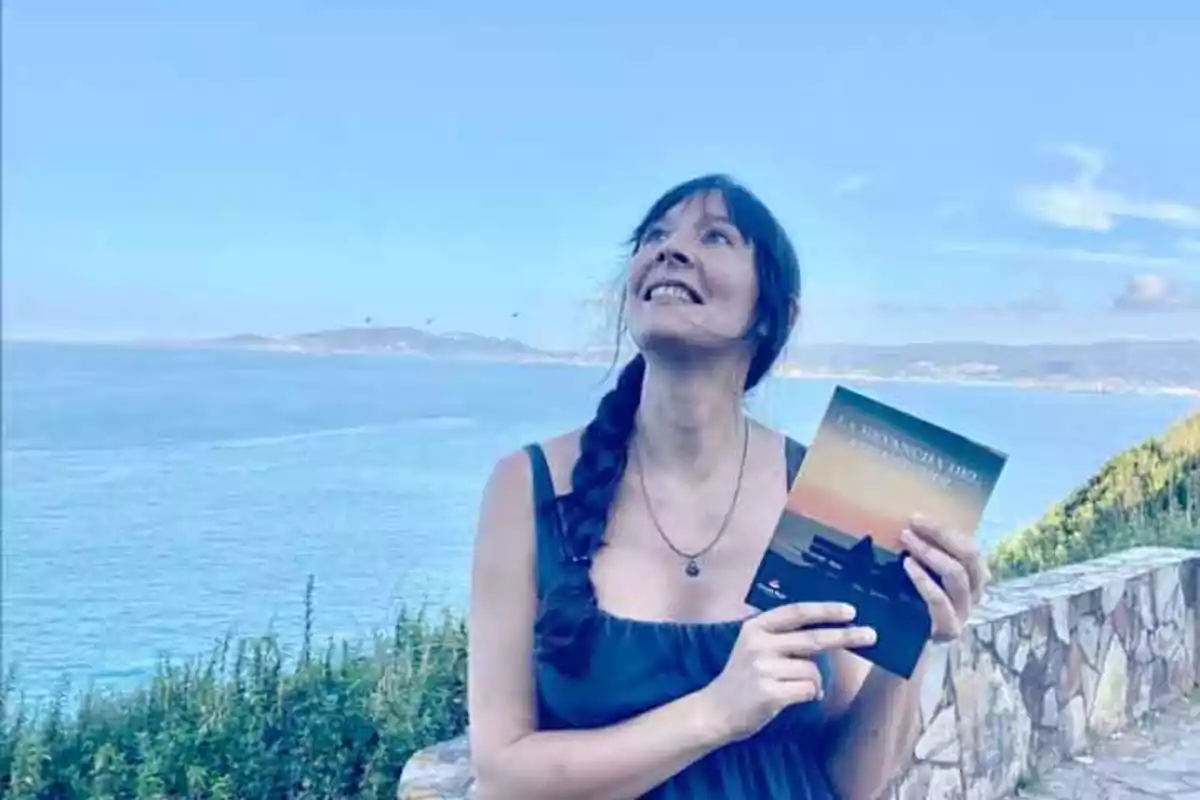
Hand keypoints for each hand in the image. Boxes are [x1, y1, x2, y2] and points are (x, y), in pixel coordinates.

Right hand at [699, 602, 877, 741]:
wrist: (717, 710)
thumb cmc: (744, 678)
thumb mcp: (755, 646)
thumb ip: (783, 635)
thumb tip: (828, 628)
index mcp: (756, 627)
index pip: (796, 612)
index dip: (825, 610)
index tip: (850, 611)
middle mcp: (758, 644)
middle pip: (813, 638)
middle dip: (845, 636)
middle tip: (871, 635)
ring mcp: (762, 668)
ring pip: (813, 670)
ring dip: (815, 681)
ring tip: (797, 687)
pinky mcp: (769, 693)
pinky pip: (808, 689)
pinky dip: (810, 694)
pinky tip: (794, 697)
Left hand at [899, 513, 989, 642]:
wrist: (900, 651)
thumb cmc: (907, 605)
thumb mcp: (918, 576)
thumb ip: (922, 555)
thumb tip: (904, 523)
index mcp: (972, 578)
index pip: (970, 548)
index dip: (946, 530)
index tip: (917, 517)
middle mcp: (974, 594)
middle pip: (970, 558)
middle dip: (942, 535)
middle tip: (912, 524)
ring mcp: (963, 613)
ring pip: (958, 577)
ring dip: (931, 553)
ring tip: (906, 540)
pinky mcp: (948, 629)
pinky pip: (940, 601)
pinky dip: (924, 580)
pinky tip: (907, 565)